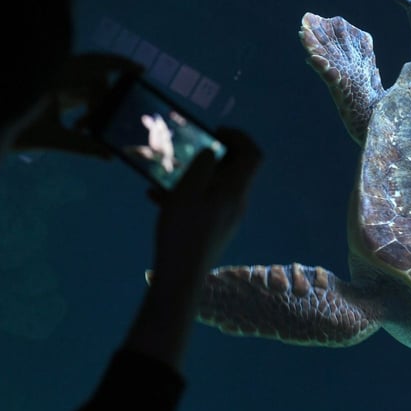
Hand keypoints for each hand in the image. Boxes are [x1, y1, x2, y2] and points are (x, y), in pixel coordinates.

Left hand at [12, 52, 141, 157]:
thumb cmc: (13, 132)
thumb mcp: (51, 139)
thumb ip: (82, 146)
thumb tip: (109, 155)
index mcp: (54, 73)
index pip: (95, 63)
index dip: (120, 64)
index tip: (140, 71)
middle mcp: (55, 70)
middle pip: (95, 76)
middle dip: (105, 99)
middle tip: (104, 121)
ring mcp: (54, 77)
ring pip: (88, 85)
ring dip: (94, 106)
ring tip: (84, 128)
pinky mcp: (53, 87)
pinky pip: (79, 91)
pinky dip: (86, 107)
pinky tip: (81, 126)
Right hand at [123, 127, 260, 370]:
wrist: (180, 278)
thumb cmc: (183, 233)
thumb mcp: (187, 192)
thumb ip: (201, 166)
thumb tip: (212, 152)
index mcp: (235, 191)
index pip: (253, 154)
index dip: (239, 137)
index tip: (215, 132)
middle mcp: (237, 204)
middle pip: (236, 170)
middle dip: (213, 155)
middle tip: (189, 150)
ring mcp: (227, 219)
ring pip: (216, 186)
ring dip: (195, 175)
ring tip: (167, 176)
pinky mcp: (214, 231)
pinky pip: (205, 203)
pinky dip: (187, 195)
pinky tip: (157, 199)